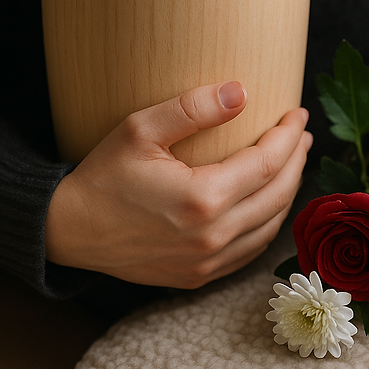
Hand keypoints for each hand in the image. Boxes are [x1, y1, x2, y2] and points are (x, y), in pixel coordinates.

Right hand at [45, 81, 312, 288]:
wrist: (67, 231)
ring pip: (271, 225)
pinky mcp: (200, 276)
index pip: (268, 163)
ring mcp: (208, 262)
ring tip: (292, 162)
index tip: (297, 114)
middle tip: (301, 135)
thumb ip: (193, 108)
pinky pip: (251, 250)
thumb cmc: (102, 176)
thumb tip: (242, 91)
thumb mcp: (139, 129)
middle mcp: (213, 237)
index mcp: (203, 200)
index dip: (289, 136)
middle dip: (296, 160)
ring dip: (288, 192)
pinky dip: (268, 222)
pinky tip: (270, 201)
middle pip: (279, 195)